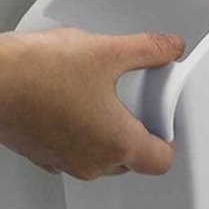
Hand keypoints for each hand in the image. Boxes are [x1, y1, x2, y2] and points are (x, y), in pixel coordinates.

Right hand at [0, 28, 184, 179]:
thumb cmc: (35, 74)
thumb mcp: (107, 51)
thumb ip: (149, 49)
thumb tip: (171, 47)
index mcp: (116, 143)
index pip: (162, 161)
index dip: (171, 140)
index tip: (167, 119)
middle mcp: (91, 161)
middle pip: (133, 160)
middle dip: (141, 132)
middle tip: (140, 102)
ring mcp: (64, 161)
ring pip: (103, 158)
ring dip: (110, 133)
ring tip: (106, 97)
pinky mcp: (42, 154)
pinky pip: (75, 150)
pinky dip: (82, 132)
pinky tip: (75, 100)